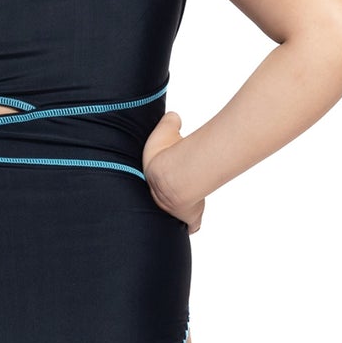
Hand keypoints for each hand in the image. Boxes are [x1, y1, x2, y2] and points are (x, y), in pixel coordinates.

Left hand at [142, 110, 203, 233]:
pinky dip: (192, 226)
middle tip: (169, 195)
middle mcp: (159, 200)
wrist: (173, 175)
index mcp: (152, 180)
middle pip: (160, 203)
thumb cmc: (166, 154)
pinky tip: (191, 226)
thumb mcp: (166, 131)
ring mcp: (176, 211)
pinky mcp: (190, 218)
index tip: (158, 181)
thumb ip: (170, 123)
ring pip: (176, 216)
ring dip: (179, 212)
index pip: (149, 187)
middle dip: (163, 200)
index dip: (155, 184)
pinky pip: (192, 226)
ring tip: (179, 208)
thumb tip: (174, 116)